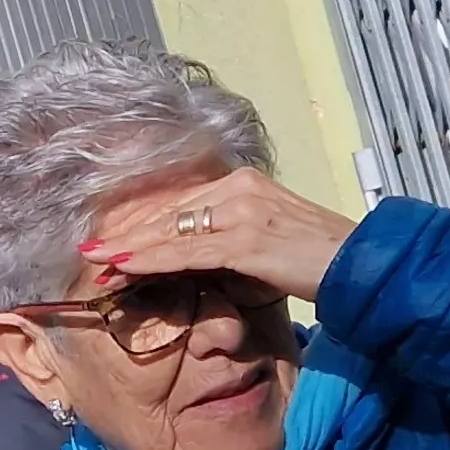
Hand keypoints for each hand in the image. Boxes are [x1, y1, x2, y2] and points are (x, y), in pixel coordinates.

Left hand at [79, 170, 355, 305]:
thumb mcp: (269, 240)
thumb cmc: (318, 259)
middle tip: (89, 247)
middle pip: (168, 211)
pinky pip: (187, 250)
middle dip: (126, 232)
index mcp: (243, 183)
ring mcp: (242, 211)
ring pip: (171, 229)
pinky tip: (126, 266)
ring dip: (129, 247)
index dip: (142, 220)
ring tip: (96, 259)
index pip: (179, 201)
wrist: (359, 265)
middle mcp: (239, 188)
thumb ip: (234, 237)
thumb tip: (199, 254)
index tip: (111, 235)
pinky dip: (152, 259)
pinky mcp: (247, 239)